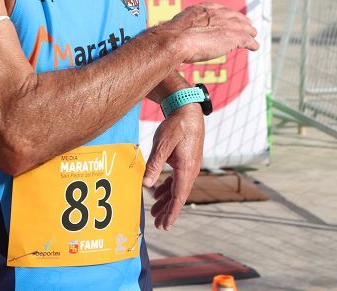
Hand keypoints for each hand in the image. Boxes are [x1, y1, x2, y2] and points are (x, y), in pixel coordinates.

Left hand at [142, 104, 203, 229]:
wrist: (188, 112)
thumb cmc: (175, 126)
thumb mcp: (162, 145)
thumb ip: (154, 165)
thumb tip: (146, 185)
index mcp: (186, 168)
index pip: (179, 197)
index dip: (172, 212)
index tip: (166, 225)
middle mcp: (190, 170)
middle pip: (179, 196)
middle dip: (168, 211)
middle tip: (158, 224)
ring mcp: (189, 166)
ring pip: (178, 189)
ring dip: (167, 201)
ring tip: (156, 212)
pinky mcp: (186, 162)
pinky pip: (177, 180)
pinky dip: (168, 188)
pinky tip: (159, 193)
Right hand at [156, 1, 257, 64]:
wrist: (177, 40)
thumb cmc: (172, 37)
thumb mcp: (177, 28)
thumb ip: (183, 29)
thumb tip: (175, 37)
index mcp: (203, 8)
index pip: (219, 9)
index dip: (226, 14)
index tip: (230, 16)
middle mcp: (217, 13)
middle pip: (234, 16)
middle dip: (241, 20)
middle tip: (247, 25)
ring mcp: (226, 24)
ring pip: (243, 27)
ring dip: (249, 32)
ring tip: (253, 35)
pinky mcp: (233, 36)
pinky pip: (247, 39)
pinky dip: (252, 43)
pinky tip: (255, 47)